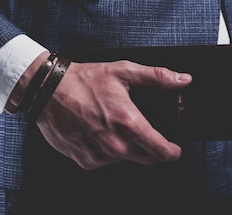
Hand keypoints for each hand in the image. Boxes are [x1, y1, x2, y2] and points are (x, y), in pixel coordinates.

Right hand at [35, 59, 191, 169]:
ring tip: (112, 124)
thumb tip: (183, 79)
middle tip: (140, 129)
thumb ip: (157, 76)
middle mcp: (115, 145)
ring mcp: (99, 155)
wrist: (48, 91)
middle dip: (149, 147)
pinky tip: (98, 131)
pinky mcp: (85, 161)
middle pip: (147, 158)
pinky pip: (105, 161)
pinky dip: (106, 150)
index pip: (162, 151)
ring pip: (125, 159)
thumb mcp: (123, 71)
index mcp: (128, 123)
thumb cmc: (84, 80)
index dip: (173, 151)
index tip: (175, 149)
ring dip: (125, 147)